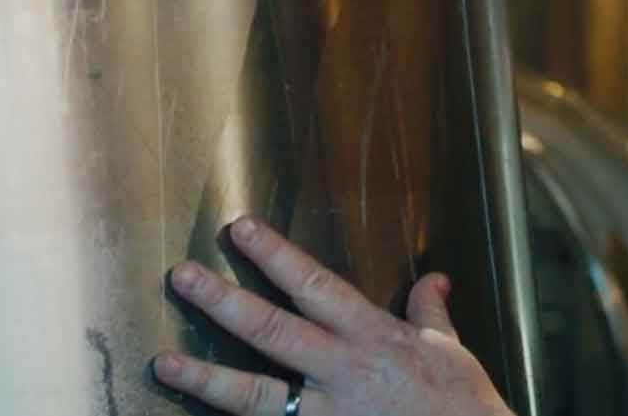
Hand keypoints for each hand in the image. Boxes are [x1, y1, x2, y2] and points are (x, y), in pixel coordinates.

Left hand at [153, 217, 511, 415]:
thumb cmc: (463, 407)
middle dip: (224, 302)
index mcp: (372, 338)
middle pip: (273, 331)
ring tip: (164, 363)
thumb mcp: (450, 351)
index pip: (315, 285)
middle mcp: (342, 372)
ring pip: (256, 395)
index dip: (275, 255)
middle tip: (183, 278)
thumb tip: (434, 280)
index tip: (240, 229)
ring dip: (206, 378)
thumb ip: (431, 314)